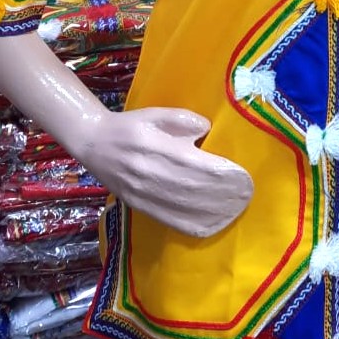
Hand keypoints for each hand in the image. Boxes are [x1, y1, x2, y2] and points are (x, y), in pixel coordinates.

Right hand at [78, 107, 253, 237]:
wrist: (93, 142)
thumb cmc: (130, 125)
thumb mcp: (156, 113)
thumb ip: (182, 119)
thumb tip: (206, 130)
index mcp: (153, 144)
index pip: (192, 164)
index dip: (219, 173)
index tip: (241, 175)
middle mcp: (147, 171)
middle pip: (191, 188)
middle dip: (221, 194)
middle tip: (245, 195)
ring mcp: (141, 191)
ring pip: (181, 206)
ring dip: (211, 211)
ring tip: (234, 210)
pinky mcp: (137, 205)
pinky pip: (167, 219)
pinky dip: (190, 225)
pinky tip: (210, 225)